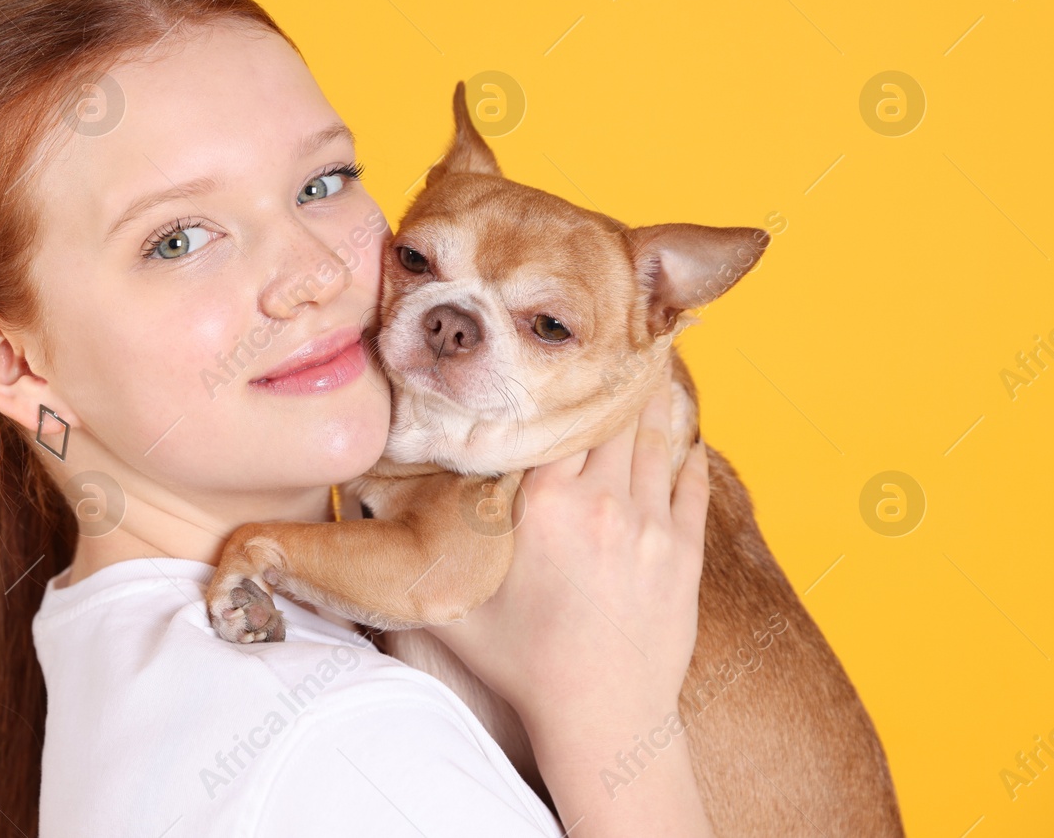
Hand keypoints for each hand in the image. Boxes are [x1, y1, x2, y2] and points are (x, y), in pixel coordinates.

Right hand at [424, 364, 711, 831]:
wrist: (603, 719)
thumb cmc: (522, 664)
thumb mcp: (455, 604)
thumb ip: (413, 550)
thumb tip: (364, 507)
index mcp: (543, 504)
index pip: (557, 416)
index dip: (562, 379)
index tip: (560, 347)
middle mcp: (600, 502)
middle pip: (611, 414)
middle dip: (611, 374)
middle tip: (611, 334)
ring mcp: (651, 525)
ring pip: (655, 438)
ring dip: (653, 399)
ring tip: (651, 361)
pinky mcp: (685, 551)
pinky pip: (690, 480)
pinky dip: (684, 449)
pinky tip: (682, 430)